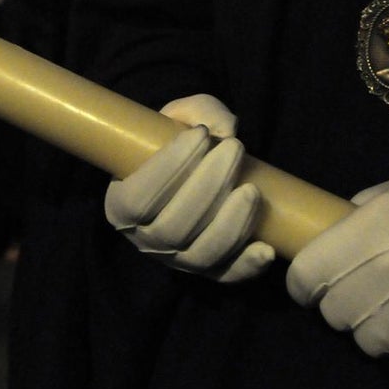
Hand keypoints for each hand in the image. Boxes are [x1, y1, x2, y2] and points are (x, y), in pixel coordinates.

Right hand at [104, 94, 274, 282]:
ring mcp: (178, 261)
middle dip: (207, 187)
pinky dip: (247, 266)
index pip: (137, 199)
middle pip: (172, 228)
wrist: (194, 171)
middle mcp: (145, 240)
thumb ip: (199, 111)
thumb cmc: (177, 144)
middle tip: (234, 149)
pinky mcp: (210, 271)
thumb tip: (225, 129)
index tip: (199, 134)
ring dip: (229, 224)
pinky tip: (266, 247)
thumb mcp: (179, 117)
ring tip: (251, 190)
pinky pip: (227, 277)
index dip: (167, 168)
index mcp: (121, 206)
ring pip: (200, 254)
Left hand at [286, 166, 388, 374]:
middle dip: (342, 307)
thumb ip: (368, 206)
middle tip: (365, 295)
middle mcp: (384, 271)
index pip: (305, 275)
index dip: (304, 283)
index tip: (314, 284)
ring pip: (366, 342)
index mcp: (370, 228)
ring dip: (376, 331)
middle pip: (333, 315)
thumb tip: (341, 224)